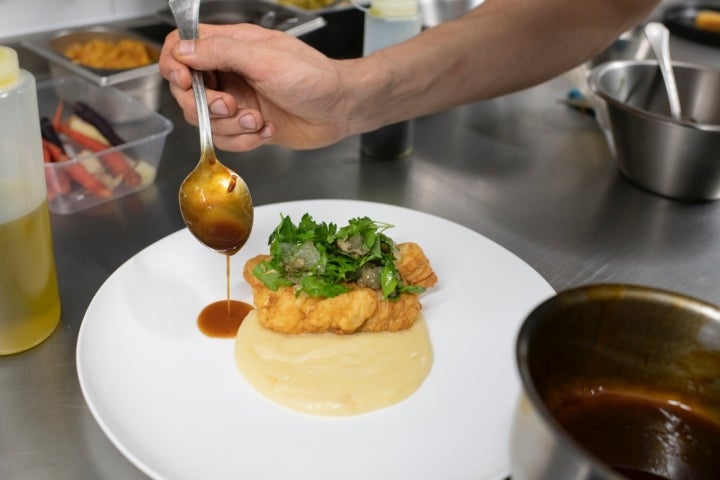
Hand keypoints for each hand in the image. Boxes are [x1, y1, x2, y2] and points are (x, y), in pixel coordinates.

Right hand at [159, 23, 358, 150]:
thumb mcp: (265, 58)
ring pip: (206, 119)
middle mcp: (230, 73)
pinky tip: (267, 130)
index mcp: (231, 46)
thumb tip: (183, 50)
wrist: (342, 109)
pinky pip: (226, 139)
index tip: (187, 81)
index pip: (182, 47)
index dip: (175, 65)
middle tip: (232, 106)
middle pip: (187, 90)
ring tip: (257, 120)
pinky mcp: (248, 126)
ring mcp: (238, 100)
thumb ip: (221, 52)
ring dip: (230, 126)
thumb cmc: (314, 78)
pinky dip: (245, 140)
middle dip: (206, 105)